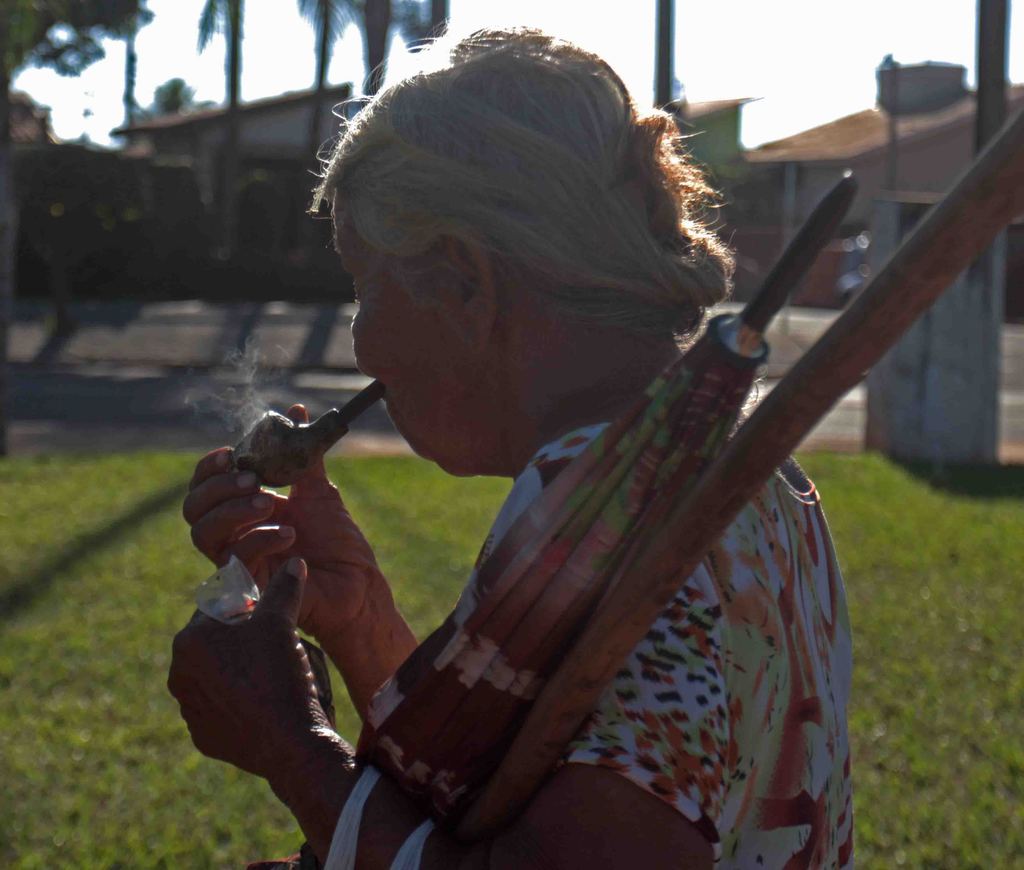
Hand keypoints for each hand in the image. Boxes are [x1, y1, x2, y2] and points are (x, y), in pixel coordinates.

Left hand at [167, 559, 331, 779]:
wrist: (289, 743)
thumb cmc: (280, 674)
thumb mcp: (282, 622)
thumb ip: (284, 588)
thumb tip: (293, 563)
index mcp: (188, 641)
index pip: (217, 609)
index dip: (247, 610)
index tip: (268, 618)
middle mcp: (178, 675)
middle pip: (214, 643)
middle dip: (240, 640)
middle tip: (272, 647)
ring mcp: (188, 709)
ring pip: (215, 676)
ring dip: (237, 671)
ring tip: (271, 676)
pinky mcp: (202, 736)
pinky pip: (219, 709)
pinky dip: (238, 703)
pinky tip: (263, 703)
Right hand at [183, 405, 384, 638]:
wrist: (358, 583)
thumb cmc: (337, 541)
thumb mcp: (318, 490)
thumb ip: (301, 454)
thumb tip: (295, 411)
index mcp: (245, 508)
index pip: (204, 484)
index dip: (210, 467)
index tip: (232, 453)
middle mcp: (234, 534)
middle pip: (192, 508)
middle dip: (217, 487)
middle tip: (252, 480)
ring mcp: (238, 560)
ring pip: (201, 534)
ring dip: (232, 511)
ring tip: (269, 504)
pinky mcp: (249, 585)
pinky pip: (235, 559)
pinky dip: (260, 539)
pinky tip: (290, 534)